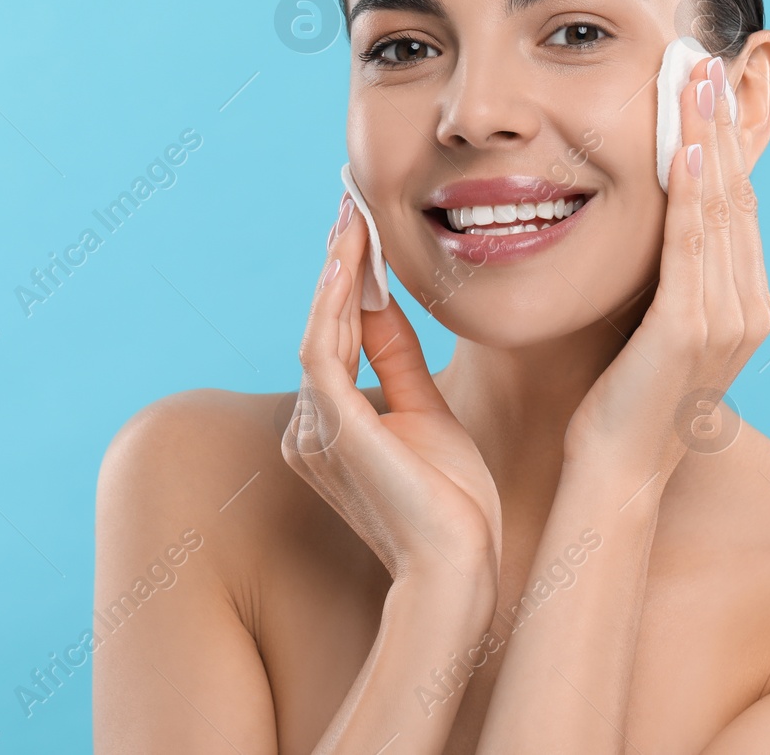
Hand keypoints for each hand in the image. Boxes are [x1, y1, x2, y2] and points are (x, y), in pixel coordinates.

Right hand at [290, 196, 503, 599]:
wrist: (459, 568)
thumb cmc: (452, 507)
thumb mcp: (428, 413)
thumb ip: (397, 359)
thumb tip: (382, 302)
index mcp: (330, 429)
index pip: (336, 337)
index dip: (348, 280)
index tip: (365, 229)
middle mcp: (310, 428)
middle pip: (322, 326)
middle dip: (339, 262)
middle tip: (353, 201)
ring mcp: (315, 429)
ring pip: (320, 329)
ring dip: (338, 269)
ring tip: (354, 214)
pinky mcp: (333, 428)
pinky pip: (323, 348)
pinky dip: (335, 301)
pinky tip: (351, 260)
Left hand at [563, 54, 769, 480]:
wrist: (615, 474)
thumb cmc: (620, 404)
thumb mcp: (653, 330)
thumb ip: (667, 282)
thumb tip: (654, 230)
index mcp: (743, 305)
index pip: (735, 205)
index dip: (722, 141)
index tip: (703, 86)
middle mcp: (748, 308)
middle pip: (736, 194)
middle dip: (720, 123)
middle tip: (706, 58)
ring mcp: (726, 319)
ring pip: (720, 209)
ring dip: (709, 139)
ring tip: (697, 79)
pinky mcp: (691, 329)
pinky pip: (694, 246)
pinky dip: (694, 194)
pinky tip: (688, 149)